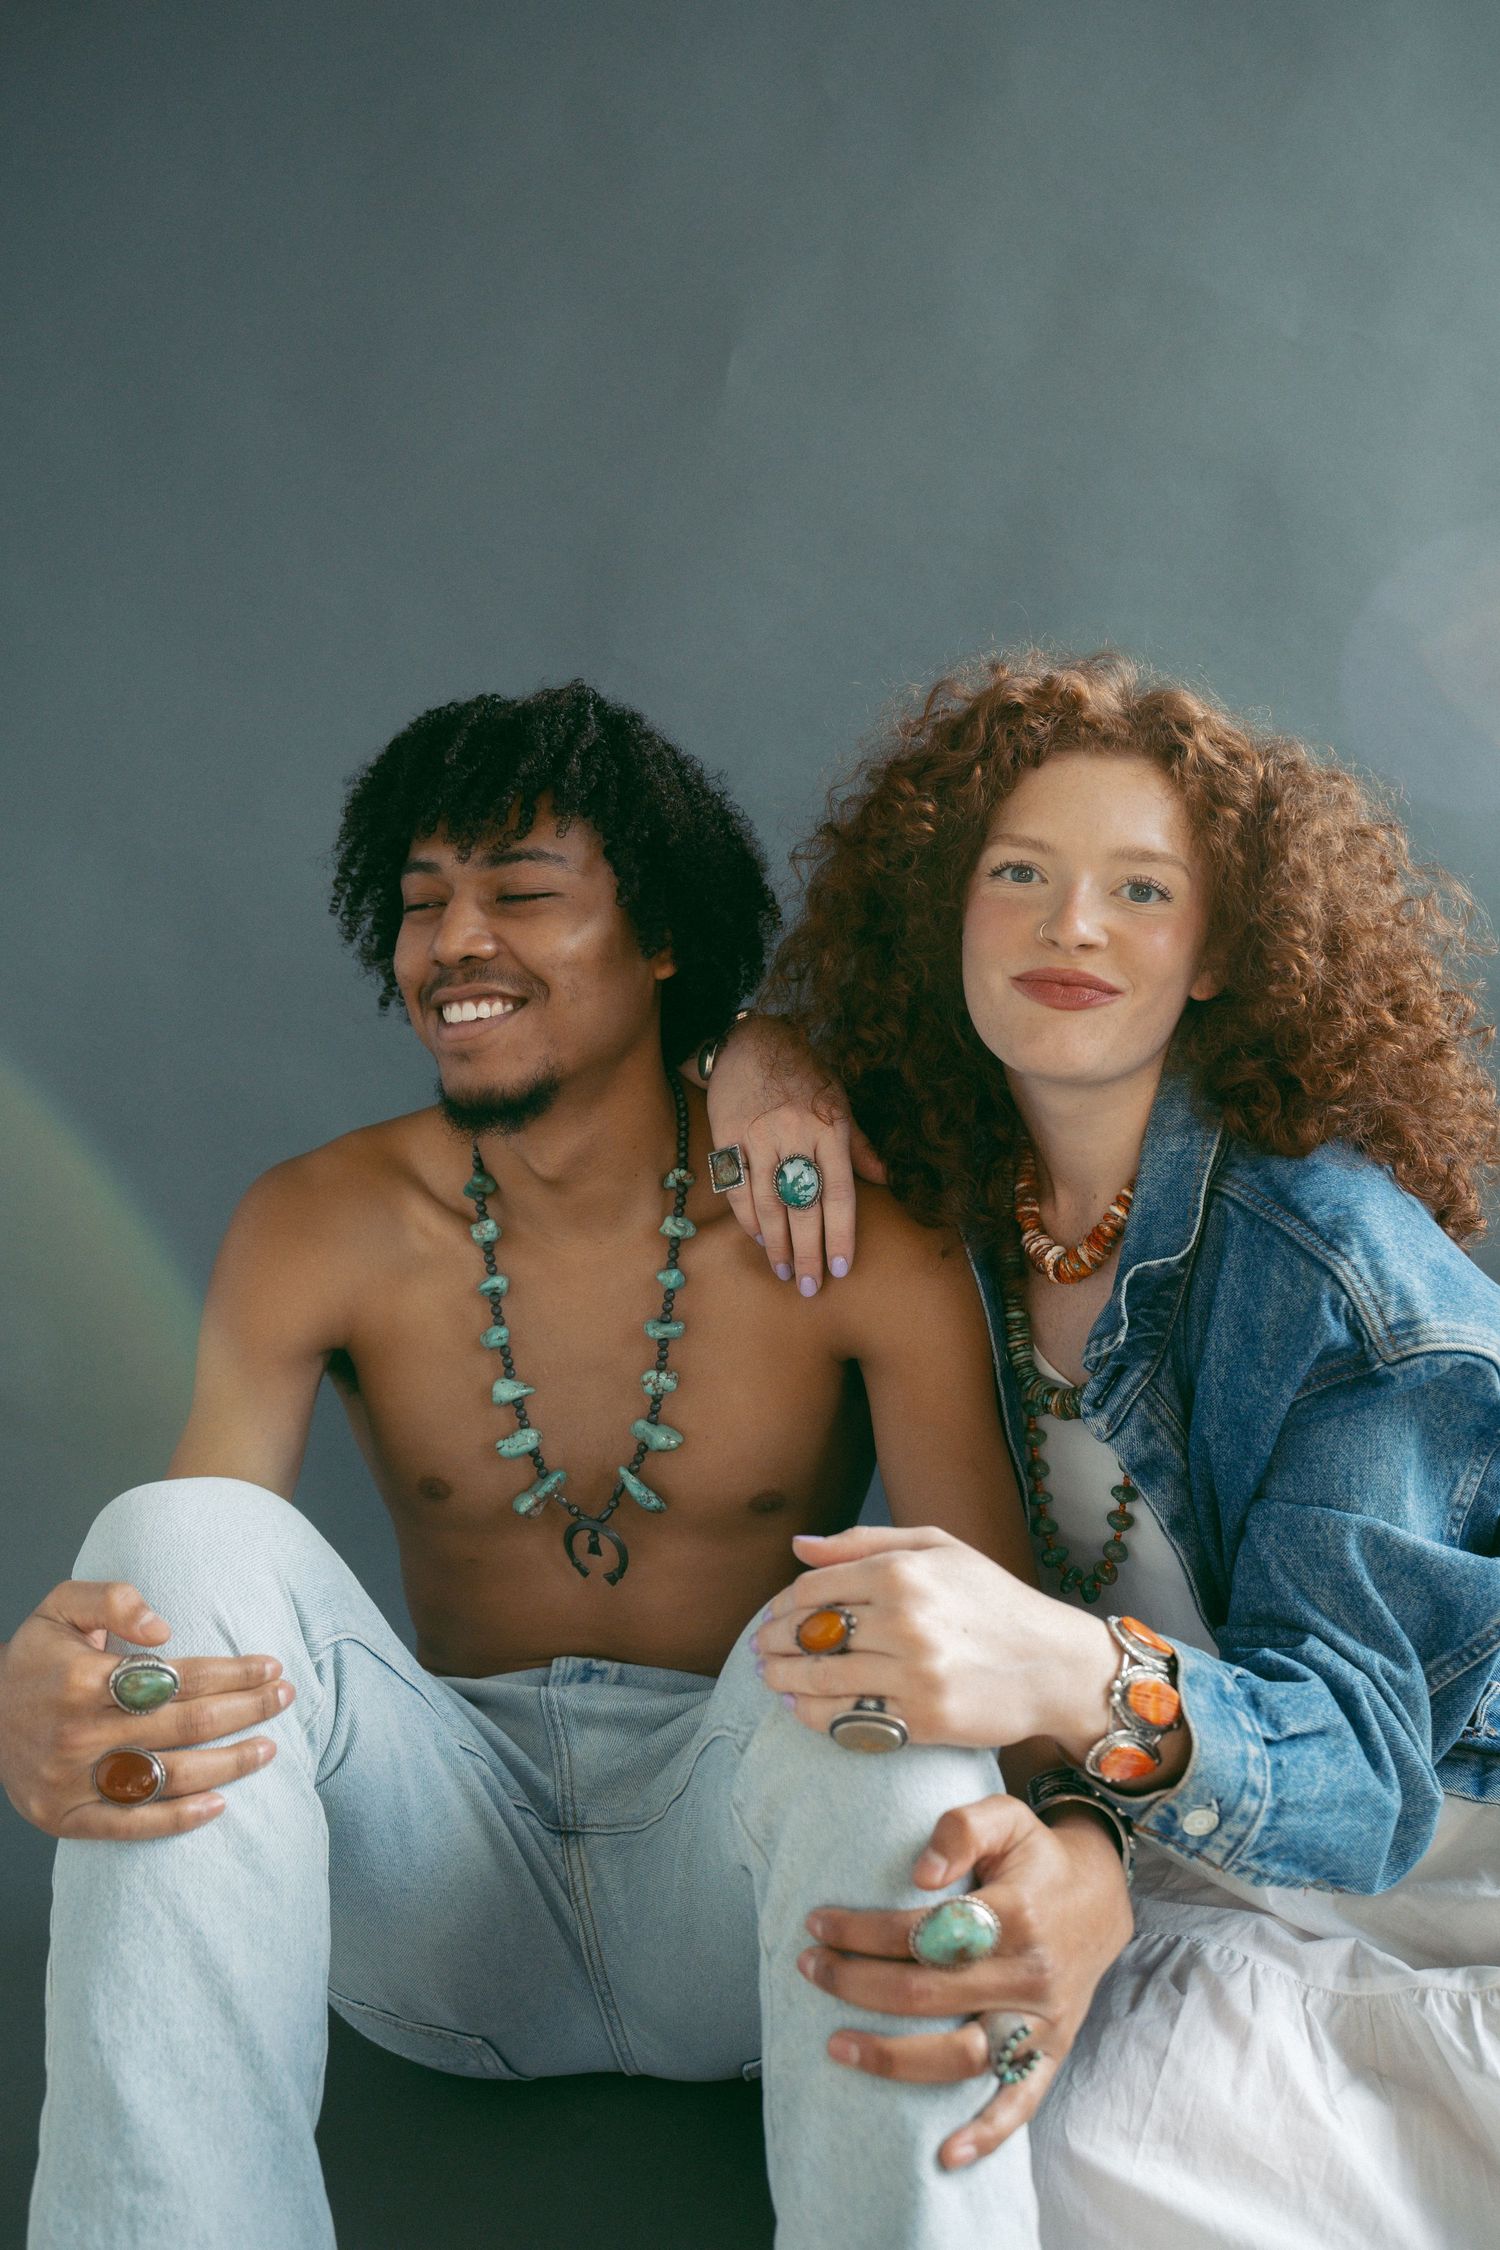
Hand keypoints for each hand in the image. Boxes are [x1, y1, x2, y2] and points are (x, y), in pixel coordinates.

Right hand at [0, 1579, 293, 1839]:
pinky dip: (178, 1820)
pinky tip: (220, 1805)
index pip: (179, 1678)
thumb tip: (164, 1629)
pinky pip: (132, 1826)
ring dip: (228, 1765)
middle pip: (186, 1726)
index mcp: (83, 1680)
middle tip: (285, 1698)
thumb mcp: (62, 1605)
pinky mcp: (66, 1817)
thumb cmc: (36, 1657)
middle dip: (246, 1710)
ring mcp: (72, 1781)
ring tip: (269, 1749)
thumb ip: (114, 1600)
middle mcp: (80, 1733)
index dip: (232, 1672)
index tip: (270, 1666)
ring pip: (169, 1777)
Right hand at [704, 1014, 885, 1291]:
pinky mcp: (729, 1139)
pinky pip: (738, 1189)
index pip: (838, 1194)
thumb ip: (859, 1145)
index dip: (841, 1235)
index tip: (842, 1268)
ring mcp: (759, 1139)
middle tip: (811, 1286)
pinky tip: (759, 1238)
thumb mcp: (839, 1102)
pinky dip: (749, 1219)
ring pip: (768, 1204)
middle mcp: (795, 1137)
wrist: (750, 1045)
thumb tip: (885, 1180)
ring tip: (785, 1271)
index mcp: (830, 1129)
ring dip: (776, 1244)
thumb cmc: (803, 1075)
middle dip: (808, 1252)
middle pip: (803, 1207)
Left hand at [753, 1523, 1115, 1752]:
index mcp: (902, 1572)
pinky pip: (849, 1718)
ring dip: (784, 1681)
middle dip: (775, 1643)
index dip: (783, 1604)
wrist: (1054, 1663)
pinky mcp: (923, 1719)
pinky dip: (814, 1715)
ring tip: (771, 1680)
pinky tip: (801, 1708)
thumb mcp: (939, 1548)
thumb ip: (864, 1543)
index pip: (812, 1587)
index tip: (775, 1616)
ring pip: (821, 1678)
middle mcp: (903, 1620)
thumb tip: (798, 1546)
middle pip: (808, 1633)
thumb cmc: (993, 1600)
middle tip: (762, 1650)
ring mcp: (913, 1672)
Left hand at [797, 1793, 1131, 2168]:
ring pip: (961, 2057)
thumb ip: (960, 1828)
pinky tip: (943, 2154)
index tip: (816, 1924)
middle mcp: (1029, 1974)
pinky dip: (985, 2135)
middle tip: (809, 1968)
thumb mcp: (1005, 1816)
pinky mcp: (1050, 2054)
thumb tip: (918, 1874)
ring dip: (892, 2059)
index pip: (923, 1931)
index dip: (861, 1931)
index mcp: (1016, 1913)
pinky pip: (1018, 2104)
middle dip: (855, 1985)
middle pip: (927, 1995)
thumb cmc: (1035, 1857)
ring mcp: (1041, 2022)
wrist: (1101, 1898)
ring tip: (834, 2046)